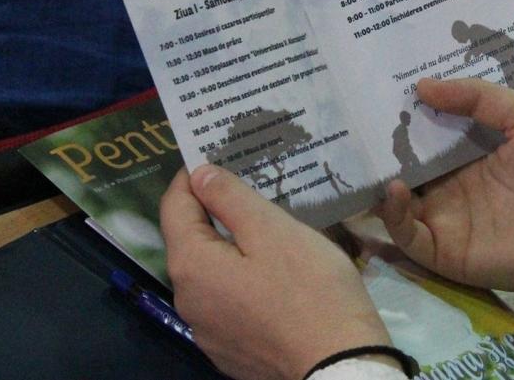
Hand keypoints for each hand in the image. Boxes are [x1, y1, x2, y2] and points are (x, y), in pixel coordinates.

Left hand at [160, 166, 393, 379]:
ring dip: (228, 248)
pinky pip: (226, 303)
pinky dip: (240, 281)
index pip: (174, 206)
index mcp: (191, 266)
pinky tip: (271, 277)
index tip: (215, 154)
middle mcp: (187, 300)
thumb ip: (231, 199)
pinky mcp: (229, 351)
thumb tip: (200, 174)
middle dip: (211, 211)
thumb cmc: (309, 289)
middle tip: (247, 185)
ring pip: (209, 274)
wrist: (339, 365)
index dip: (192, 176)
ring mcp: (207, 331)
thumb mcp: (273, 231)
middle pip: (190, 241)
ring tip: (264, 230)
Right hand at [378, 77, 513, 298]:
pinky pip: (407, 235)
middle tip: (350, 122)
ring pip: (396, 202)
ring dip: (377, 180)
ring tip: (364, 154)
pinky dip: (393, 215)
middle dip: (378, 148)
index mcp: (468, 157)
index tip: (375, 92)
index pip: (424, 137)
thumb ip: (478, 97)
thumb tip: (423, 84)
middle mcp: (450, 187)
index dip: (402, 119)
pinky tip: (393, 187)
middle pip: (403, 167)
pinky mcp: (445, 251)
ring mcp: (445, 219)